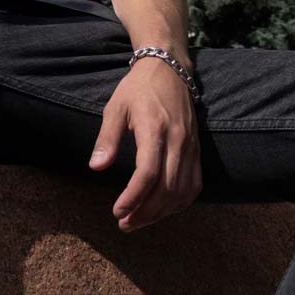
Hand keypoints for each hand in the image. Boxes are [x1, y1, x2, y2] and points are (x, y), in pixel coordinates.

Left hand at [88, 56, 200, 231]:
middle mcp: (178, 141)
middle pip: (166, 189)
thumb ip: (107, 138)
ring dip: (161, 213)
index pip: (148, 173)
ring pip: (182, 192)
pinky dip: (179, 203)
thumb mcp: (115, 107)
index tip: (117, 211)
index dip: (133, 197)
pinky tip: (162, 210)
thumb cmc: (137, 89)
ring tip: (138, 220)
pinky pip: (193, 185)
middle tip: (124, 223)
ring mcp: (191, 148)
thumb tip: (96, 167)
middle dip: (145, 213)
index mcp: (155, 128)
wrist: (169, 70)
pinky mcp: (198, 151)